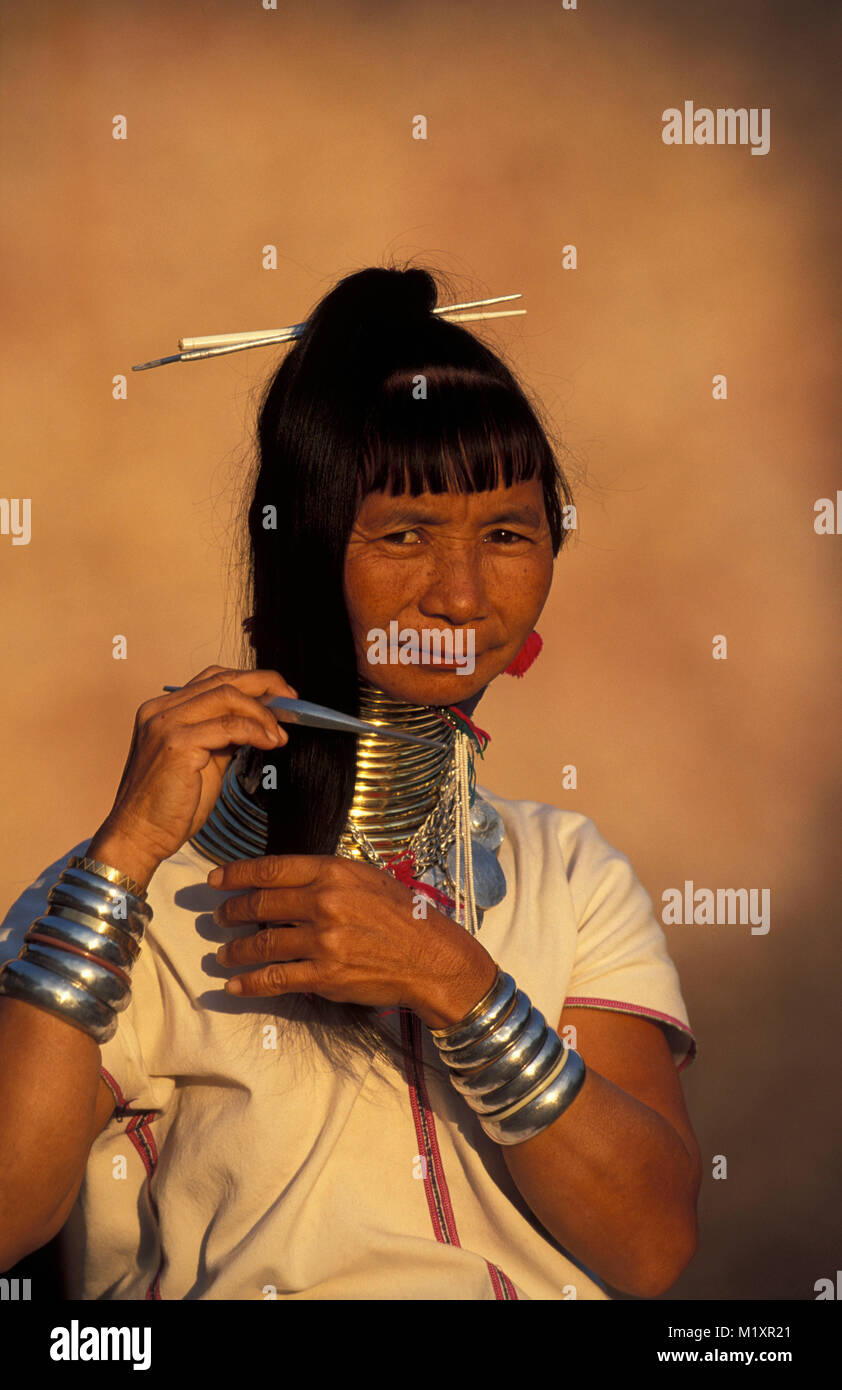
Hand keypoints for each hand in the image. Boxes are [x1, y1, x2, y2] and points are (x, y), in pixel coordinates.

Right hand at [92, 666, 297, 885]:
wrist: (139, 836)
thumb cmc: (169, 806)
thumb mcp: (201, 761)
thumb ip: (222, 738)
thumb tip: (255, 723)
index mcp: (162, 710)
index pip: (213, 679)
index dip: (251, 681)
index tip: (279, 695)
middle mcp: (160, 710)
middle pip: (222, 679)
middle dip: (264, 684)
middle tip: (291, 700)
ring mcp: (166, 724)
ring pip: (228, 696)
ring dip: (262, 713)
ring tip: (279, 734)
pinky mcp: (176, 743)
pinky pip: (229, 726)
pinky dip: (255, 730)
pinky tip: (269, 743)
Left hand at [208, 854, 497, 1028]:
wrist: (431, 958)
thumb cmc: (403, 915)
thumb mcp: (367, 879)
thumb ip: (327, 877)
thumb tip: (286, 881)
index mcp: (334, 872)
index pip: (272, 868)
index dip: (237, 874)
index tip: (216, 880)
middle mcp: (325, 903)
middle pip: (261, 904)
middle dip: (232, 912)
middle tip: (218, 917)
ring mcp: (323, 941)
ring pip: (263, 943)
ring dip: (236, 950)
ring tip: (223, 954)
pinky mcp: (325, 975)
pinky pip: (276, 979)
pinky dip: (250, 983)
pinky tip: (234, 986)